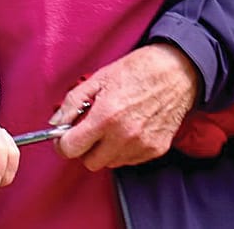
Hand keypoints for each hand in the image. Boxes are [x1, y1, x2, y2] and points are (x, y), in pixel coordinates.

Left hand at [51, 43, 200, 170]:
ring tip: (114, 125)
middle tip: (90, 130)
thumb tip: (55, 123)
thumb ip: (73, 102)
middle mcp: (123, 136)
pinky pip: (130, 160)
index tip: (66, 136)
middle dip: (85, 148)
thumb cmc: (138, 69)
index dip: (63, 143)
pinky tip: (130, 128)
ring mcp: (141, 145)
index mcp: (106, 116)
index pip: (71, 149)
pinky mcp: (155, 150)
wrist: (178, 71)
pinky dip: (125, 149)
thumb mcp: (99, 78)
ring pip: (110, 163)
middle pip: (89, 162)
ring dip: (106, 150)